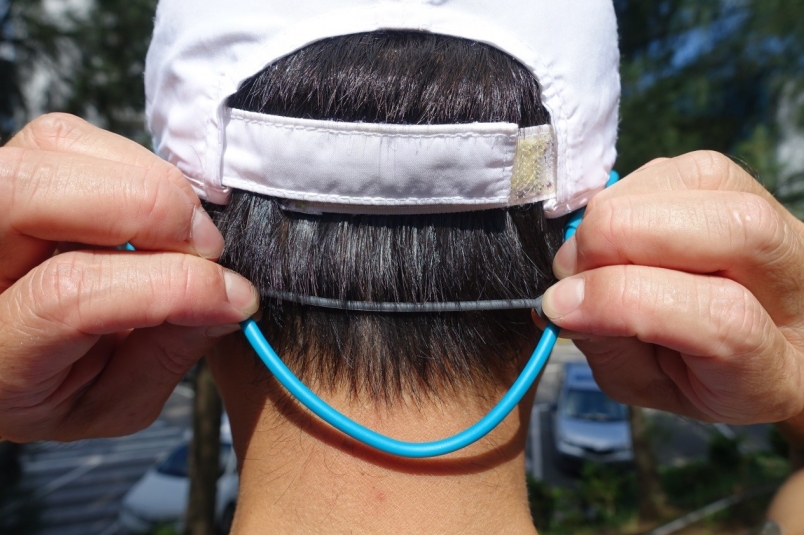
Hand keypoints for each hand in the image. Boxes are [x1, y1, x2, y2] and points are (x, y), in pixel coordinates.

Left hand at [0, 114, 258, 441]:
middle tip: (208, 248)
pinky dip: (133, 163)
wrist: (14, 357)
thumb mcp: (110, 402)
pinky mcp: (10, 172)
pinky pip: (70, 135)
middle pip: (28, 190)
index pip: (67, 293)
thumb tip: (228, 296)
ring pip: (53, 144)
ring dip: (147, 180)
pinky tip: (154, 210)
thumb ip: (167, 355)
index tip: (233, 297)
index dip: (169, 285)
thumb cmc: (56, 388)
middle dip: (148, 207)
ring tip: (184, 232)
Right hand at [539, 151, 803, 424]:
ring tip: (592, 254)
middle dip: (617, 240)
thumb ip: (607, 345)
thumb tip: (563, 295)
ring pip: (703, 181)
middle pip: (731, 228)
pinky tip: (615, 230)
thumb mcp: (646, 386)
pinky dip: (627, 194)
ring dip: (618, 213)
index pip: (722, 317)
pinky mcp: (744, 184)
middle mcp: (798, 281)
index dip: (625, 300)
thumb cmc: (693, 372)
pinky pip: (681, 167)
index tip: (560, 306)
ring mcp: (781, 222)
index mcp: (778, 366)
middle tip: (571, 272)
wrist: (746, 342)